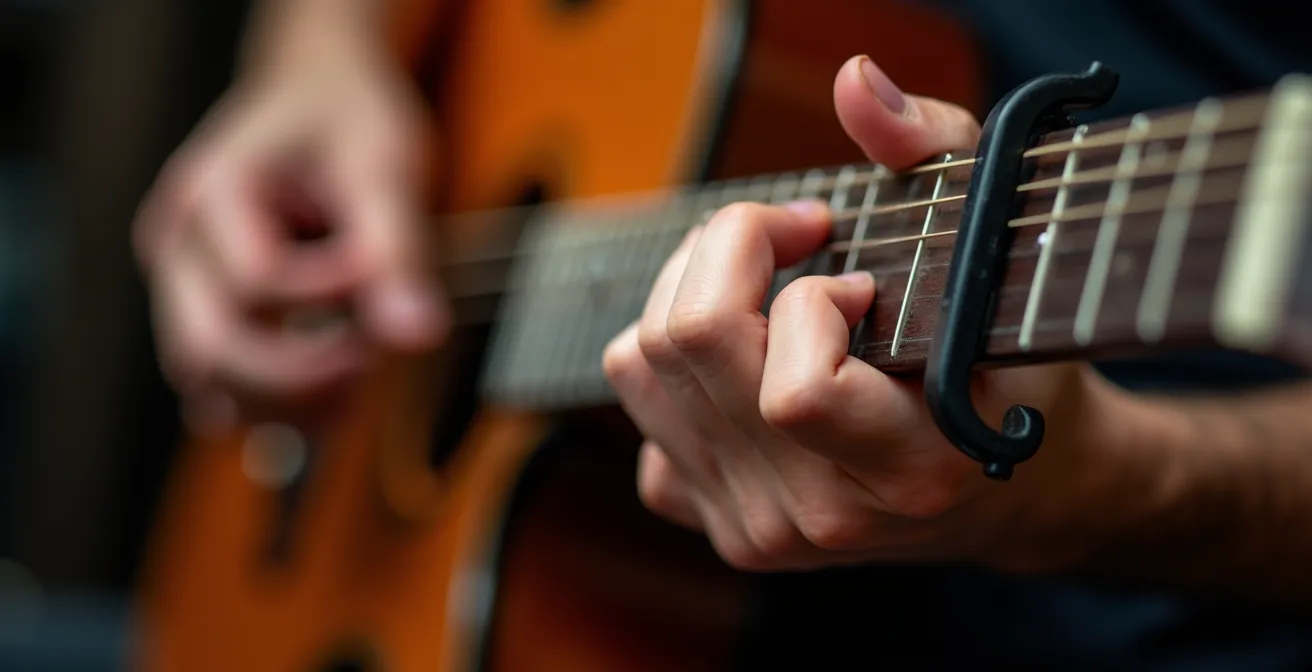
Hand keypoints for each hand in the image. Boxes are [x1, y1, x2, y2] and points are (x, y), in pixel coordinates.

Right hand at [133, 21, 445, 432]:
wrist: (315, 94)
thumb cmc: (345, 115)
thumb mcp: (383, 165)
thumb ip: (396, 249)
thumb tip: (416, 336)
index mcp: (210, 192)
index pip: (260, 281)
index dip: (334, 293)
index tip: (386, 268)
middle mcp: (176, 246)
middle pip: (212, 352)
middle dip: (303, 374)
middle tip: (374, 355)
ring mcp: (182, 289)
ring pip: (212, 387)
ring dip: (293, 401)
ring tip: (362, 369)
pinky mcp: (207, 318)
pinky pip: (228, 390)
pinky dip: (284, 404)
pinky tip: (340, 387)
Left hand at [603, 56, 1150, 572]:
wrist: (1012, 491)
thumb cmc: (1009, 368)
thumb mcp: (997, 248)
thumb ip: (935, 150)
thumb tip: (853, 84)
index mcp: (911, 469)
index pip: (797, 392)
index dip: (812, 303)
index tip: (858, 280)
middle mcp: (821, 515)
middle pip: (690, 347)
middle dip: (732, 250)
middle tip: (795, 236)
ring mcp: (760, 529)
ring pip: (638, 366)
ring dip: (691, 289)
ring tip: (764, 282)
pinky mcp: (717, 524)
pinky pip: (640, 412)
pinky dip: (674, 363)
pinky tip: (743, 357)